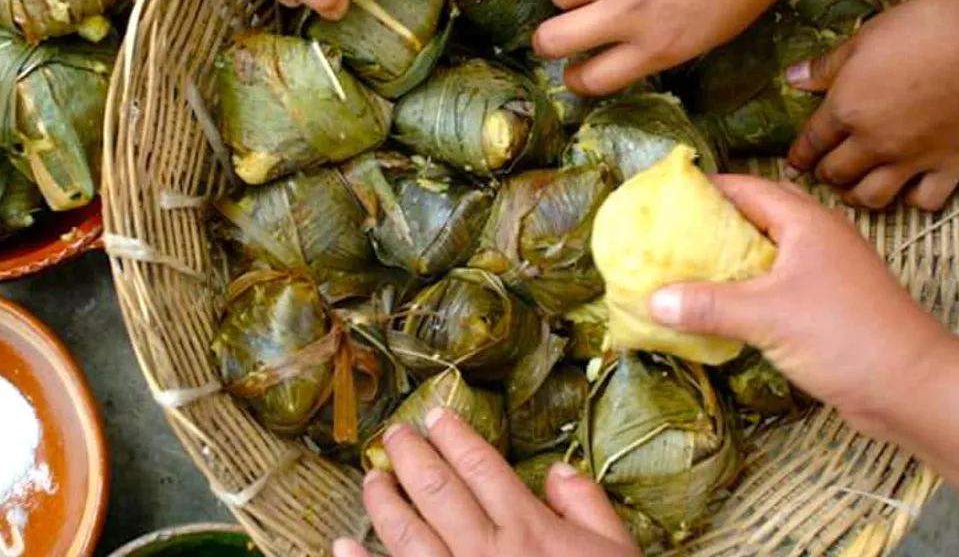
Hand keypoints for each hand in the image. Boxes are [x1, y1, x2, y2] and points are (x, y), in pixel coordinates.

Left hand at [334, 408, 639, 556]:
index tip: (434, 415)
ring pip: (407, 533)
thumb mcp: (616, 552)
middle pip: (437, 488)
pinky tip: (343, 546)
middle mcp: (487, 550)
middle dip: (411, 455)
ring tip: (373, 477)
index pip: (480, 465)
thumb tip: (558, 470)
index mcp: (528, 528)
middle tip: (393, 434)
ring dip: (384, 501)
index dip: (454, 435)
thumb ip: (587, 506)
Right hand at [534, 0, 800, 94]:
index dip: (576, 78)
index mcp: (656, 47)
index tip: (575, 71)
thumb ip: (659, 44)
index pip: (590, 79)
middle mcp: (627, 13)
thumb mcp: (709, 33)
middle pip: (550, 40)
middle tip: (560, 32)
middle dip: (548, 42)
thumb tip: (625, 45)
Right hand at [646, 175, 952, 436]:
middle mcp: (815, 239)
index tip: (662, 198)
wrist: (914, 389)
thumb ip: (707, 306)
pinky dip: (742, 292)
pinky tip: (713, 310)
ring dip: (725, 261)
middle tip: (663, 236)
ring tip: (678, 271)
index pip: (746, 188)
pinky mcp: (824, 306)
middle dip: (709, 225)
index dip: (704, 188)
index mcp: (806, 222)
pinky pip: (772, 287)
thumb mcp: (768, 317)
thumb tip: (652, 301)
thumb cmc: (846, 337)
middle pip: (753, 218)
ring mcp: (822, 273)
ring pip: (763, 255)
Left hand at [786, 0, 958, 210]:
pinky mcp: (948, 165)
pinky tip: (910, 191)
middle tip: (826, 171)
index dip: (798, 156)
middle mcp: (872, 142)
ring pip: (872, 196)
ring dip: (858, 196)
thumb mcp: (865, 38)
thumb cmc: (925, 31)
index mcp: (846, 109)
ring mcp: (910, 158)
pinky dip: (914, 201)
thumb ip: (827, 65)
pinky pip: (924, 200)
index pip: (810, 142)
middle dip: (825, 174)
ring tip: (856, 189)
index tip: (794, 165)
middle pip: (835, 173)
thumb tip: (792, 78)